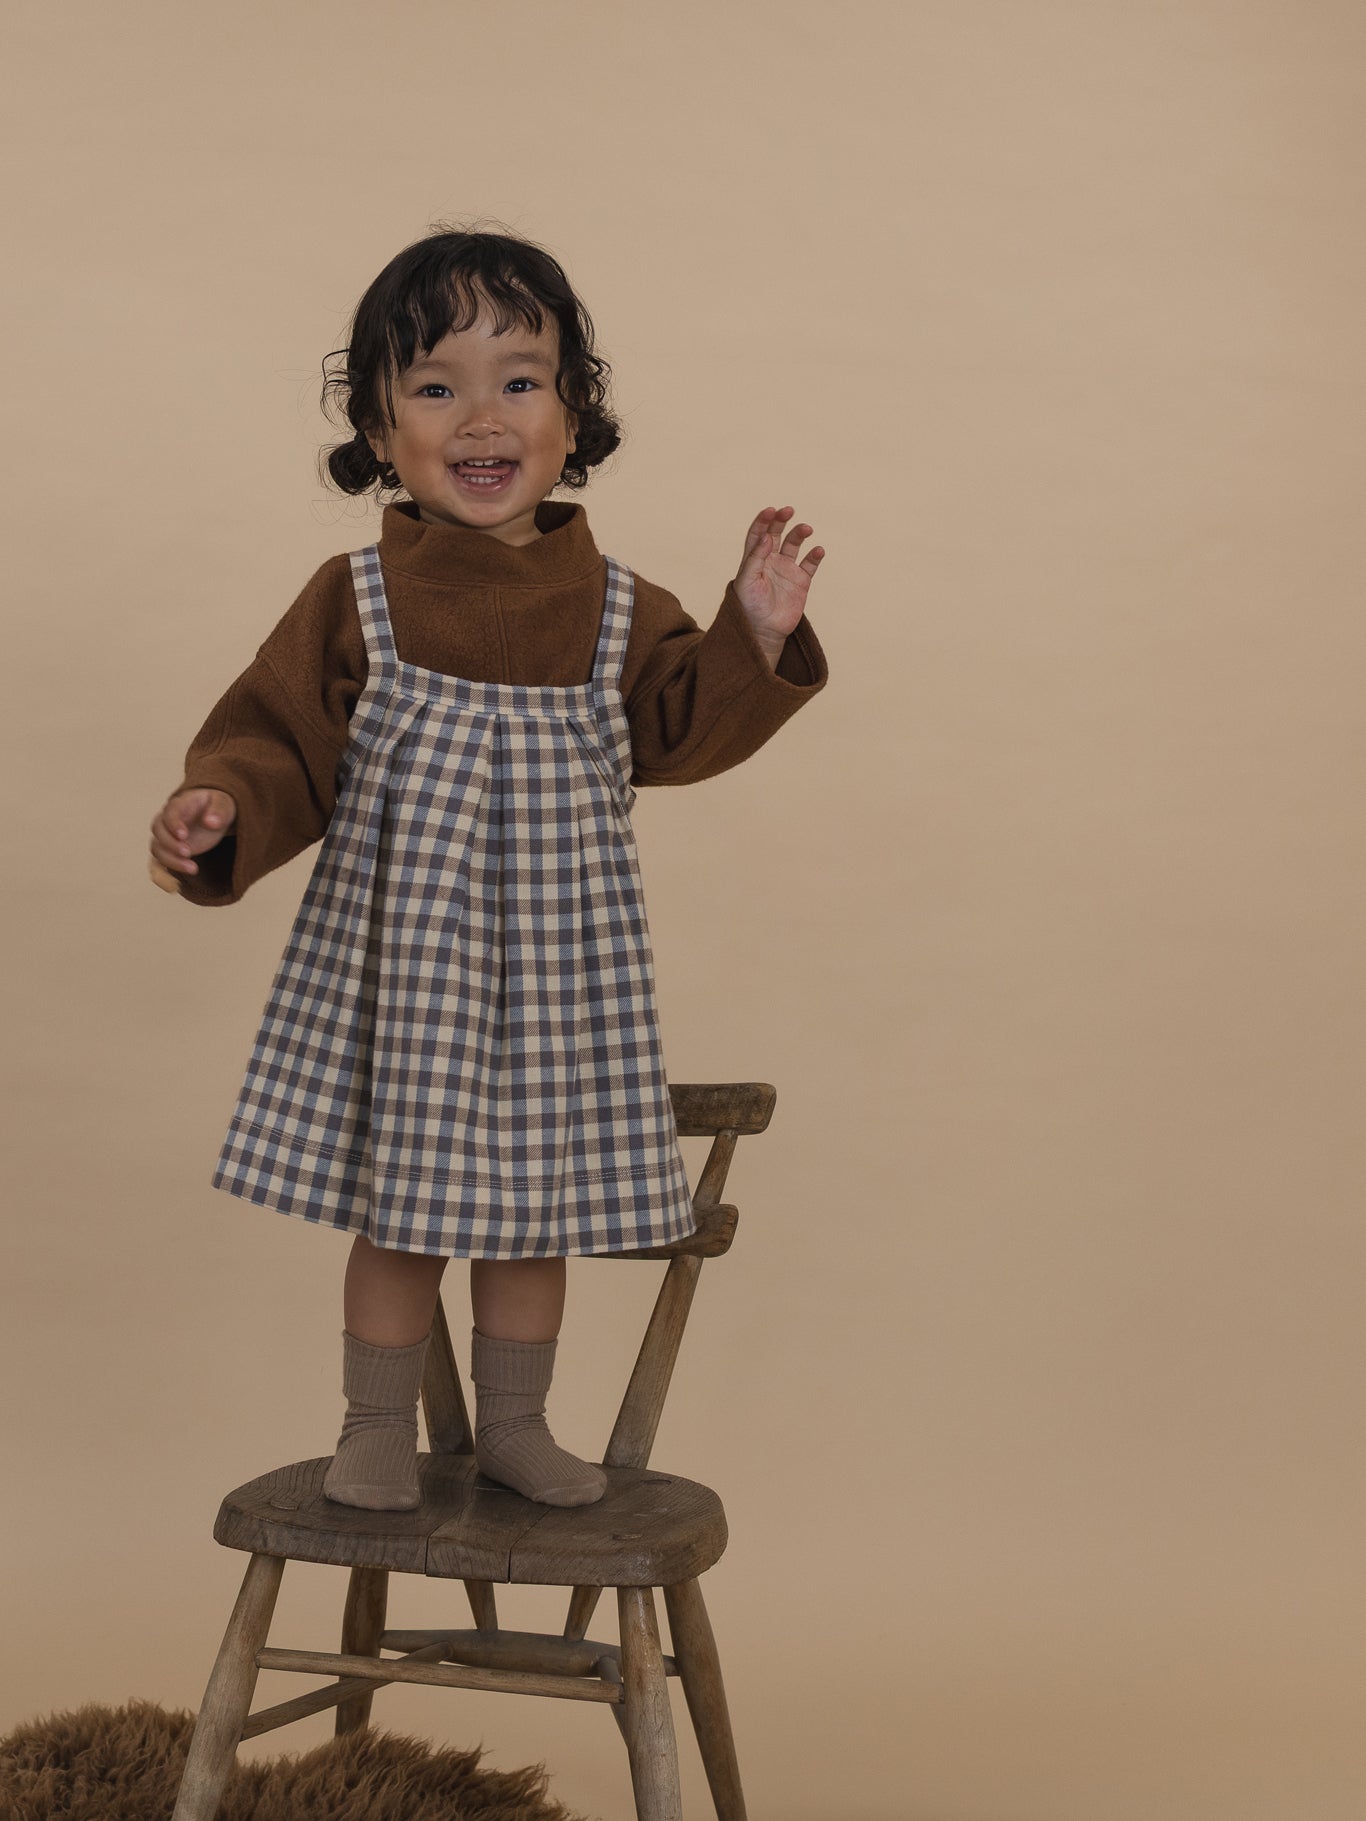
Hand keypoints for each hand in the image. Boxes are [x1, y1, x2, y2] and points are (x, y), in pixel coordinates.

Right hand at [148, 787, 236, 891]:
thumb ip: (219, 811)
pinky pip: (158, 866)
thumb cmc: (218, 807)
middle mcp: (168, 821)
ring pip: (157, 849)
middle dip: (171, 844)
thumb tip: (211, 822)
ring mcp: (167, 838)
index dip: (173, 824)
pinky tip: (173, 888)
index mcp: (180, 805)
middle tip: (189, 852)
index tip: (184, 835)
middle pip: (158, 831)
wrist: (215, 816)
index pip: (169, 813)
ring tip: (193, 868)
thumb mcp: (224, 804)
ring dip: (171, 861)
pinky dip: (162, 877)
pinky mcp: (171, 853)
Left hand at [732, 506, 825, 664]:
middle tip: (788, 510)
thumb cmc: (748, 607)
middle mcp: (770, 560)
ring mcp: (786, 569)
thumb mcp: (746, 581)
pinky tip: (818, 550)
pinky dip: (815, 556)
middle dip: (781, 520)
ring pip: (794, 544)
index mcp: (754, 559)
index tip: (770, 511)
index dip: (763, 520)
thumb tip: (767, 536)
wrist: (763, 631)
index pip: (758, 533)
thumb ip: (755, 558)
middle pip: (776, 533)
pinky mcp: (801, 581)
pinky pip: (810, 564)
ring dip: (800, 534)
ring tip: (806, 529)